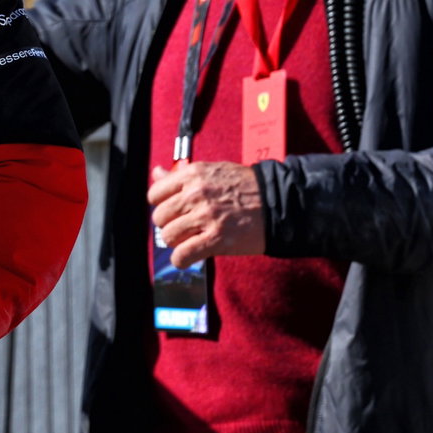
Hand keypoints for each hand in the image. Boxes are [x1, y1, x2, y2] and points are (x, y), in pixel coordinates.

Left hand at [147, 162, 265, 268]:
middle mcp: (196, 193)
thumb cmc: (244, 187)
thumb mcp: (211, 171)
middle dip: (169, 225)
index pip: (155, 194)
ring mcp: (206, 216)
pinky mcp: (216, 239)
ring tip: (190, 240)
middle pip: (159, 217)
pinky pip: (182, 255)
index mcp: (193, 174)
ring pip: (168, 236)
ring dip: (177, 242)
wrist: (277, 203)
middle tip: (184, 227)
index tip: (173, 211)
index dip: (161, 205)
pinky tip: (189, 256)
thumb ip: (181, 176)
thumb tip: (157, 172)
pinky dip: (182, 260)